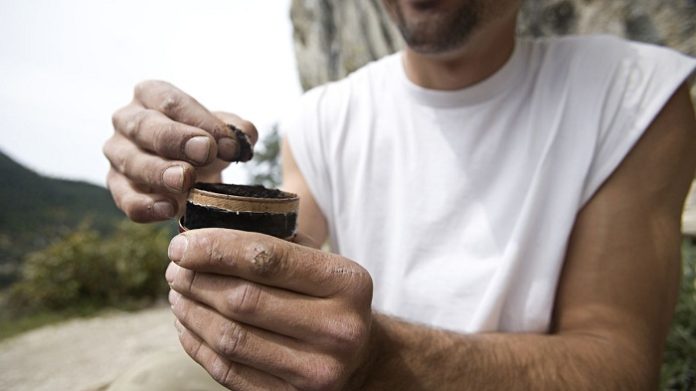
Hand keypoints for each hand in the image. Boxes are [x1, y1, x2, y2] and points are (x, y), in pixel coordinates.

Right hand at [103, 80, 257, 221]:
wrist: (190, 171)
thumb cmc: (202, 141)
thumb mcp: (221, 131)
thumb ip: (235, 129)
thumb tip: (244, 135)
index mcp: (150, 95)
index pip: (170, 101)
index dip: (200, 120)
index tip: (228, 142)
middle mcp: (127, 120)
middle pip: (146, 127)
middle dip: (177, 140)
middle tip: (205, 152)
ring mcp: (118, 154)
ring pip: (133, 162)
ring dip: (160, 172)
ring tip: (185, 181)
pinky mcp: (117, 187)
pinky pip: (126, 199)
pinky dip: (146, 206)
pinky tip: (169, 209)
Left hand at [165, 229, 373, 389]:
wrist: (362, 357)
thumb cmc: (330, 299)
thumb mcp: (322, 263)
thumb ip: (277, 246)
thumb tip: (204, 235)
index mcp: (347, 283)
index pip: (267, 259)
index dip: (215, 249)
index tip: (182, 245)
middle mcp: (338, 329)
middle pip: (243, 300)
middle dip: (197, 280)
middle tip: (175, 268)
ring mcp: (316, 370)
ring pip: (230, 338)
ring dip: (192, 311)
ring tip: (177, 292)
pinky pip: (228, 370)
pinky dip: (197, 344)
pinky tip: (186, 323)